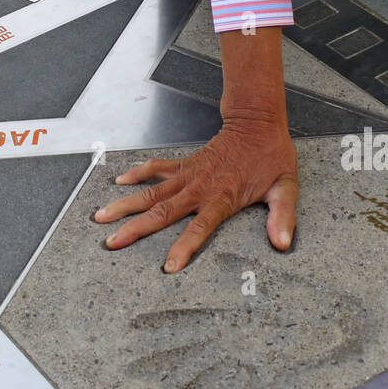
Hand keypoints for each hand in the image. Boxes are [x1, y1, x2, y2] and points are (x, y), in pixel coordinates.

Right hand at [94, 118, 298, 271]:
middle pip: (162, 212)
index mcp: (222, 198)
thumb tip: (282, 243)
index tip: (168, 266)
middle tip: (112, 241)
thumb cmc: (271, 157)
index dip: (184, 247)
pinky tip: (119, 182)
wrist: (257, 122)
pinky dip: (138, 173)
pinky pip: (157, 168)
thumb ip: (282, 216)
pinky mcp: (185, 163)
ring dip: (126, 203)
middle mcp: (199, 188)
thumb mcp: (285, 188)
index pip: (199, 228)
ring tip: (102, 215)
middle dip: (135, 228)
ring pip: (151, 191)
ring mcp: (189, 175)